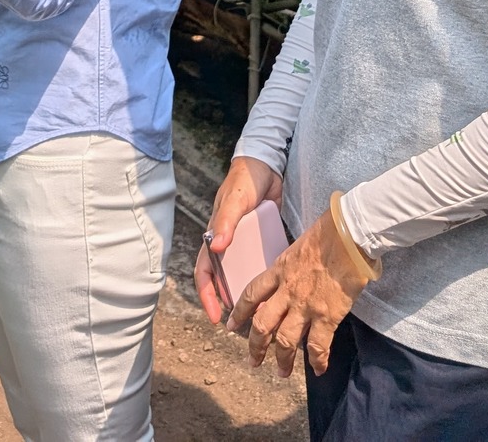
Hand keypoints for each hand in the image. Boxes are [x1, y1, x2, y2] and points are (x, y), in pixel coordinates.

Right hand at [196, 157, 281, 323]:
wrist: (266, 165)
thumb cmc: (243, 181)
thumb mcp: (235, 201)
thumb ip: (226, 222)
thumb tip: (217, 247)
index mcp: (216, 238)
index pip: (205, 272)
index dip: (207, 296)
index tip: (216, 317)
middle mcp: (229, 245)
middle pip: (226, 280)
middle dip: (232, 303)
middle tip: (244, 323)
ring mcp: (246, 245)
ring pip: (246, 275)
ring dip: (251, 294)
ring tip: (265, 314)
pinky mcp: (263, 241)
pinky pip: (263, 264)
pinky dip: (269, 278)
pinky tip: (282, 291)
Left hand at [228, 206, 370, 377]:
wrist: (349, 235)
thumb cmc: (330, 233)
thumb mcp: (300, 245)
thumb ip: (293, 265)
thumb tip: (295, 274)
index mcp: (279, 270)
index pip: (251, 294)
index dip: (240, 312)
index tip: (232, 325)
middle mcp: (287, 291)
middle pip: (262, 325)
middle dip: (256, 346)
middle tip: (253, 360)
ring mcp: (305, 305)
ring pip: (285, 341)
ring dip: (282, 360)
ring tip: (282, 372)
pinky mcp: (326, 315)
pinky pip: (317, 346)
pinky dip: (317, 361)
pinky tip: (319, 369)